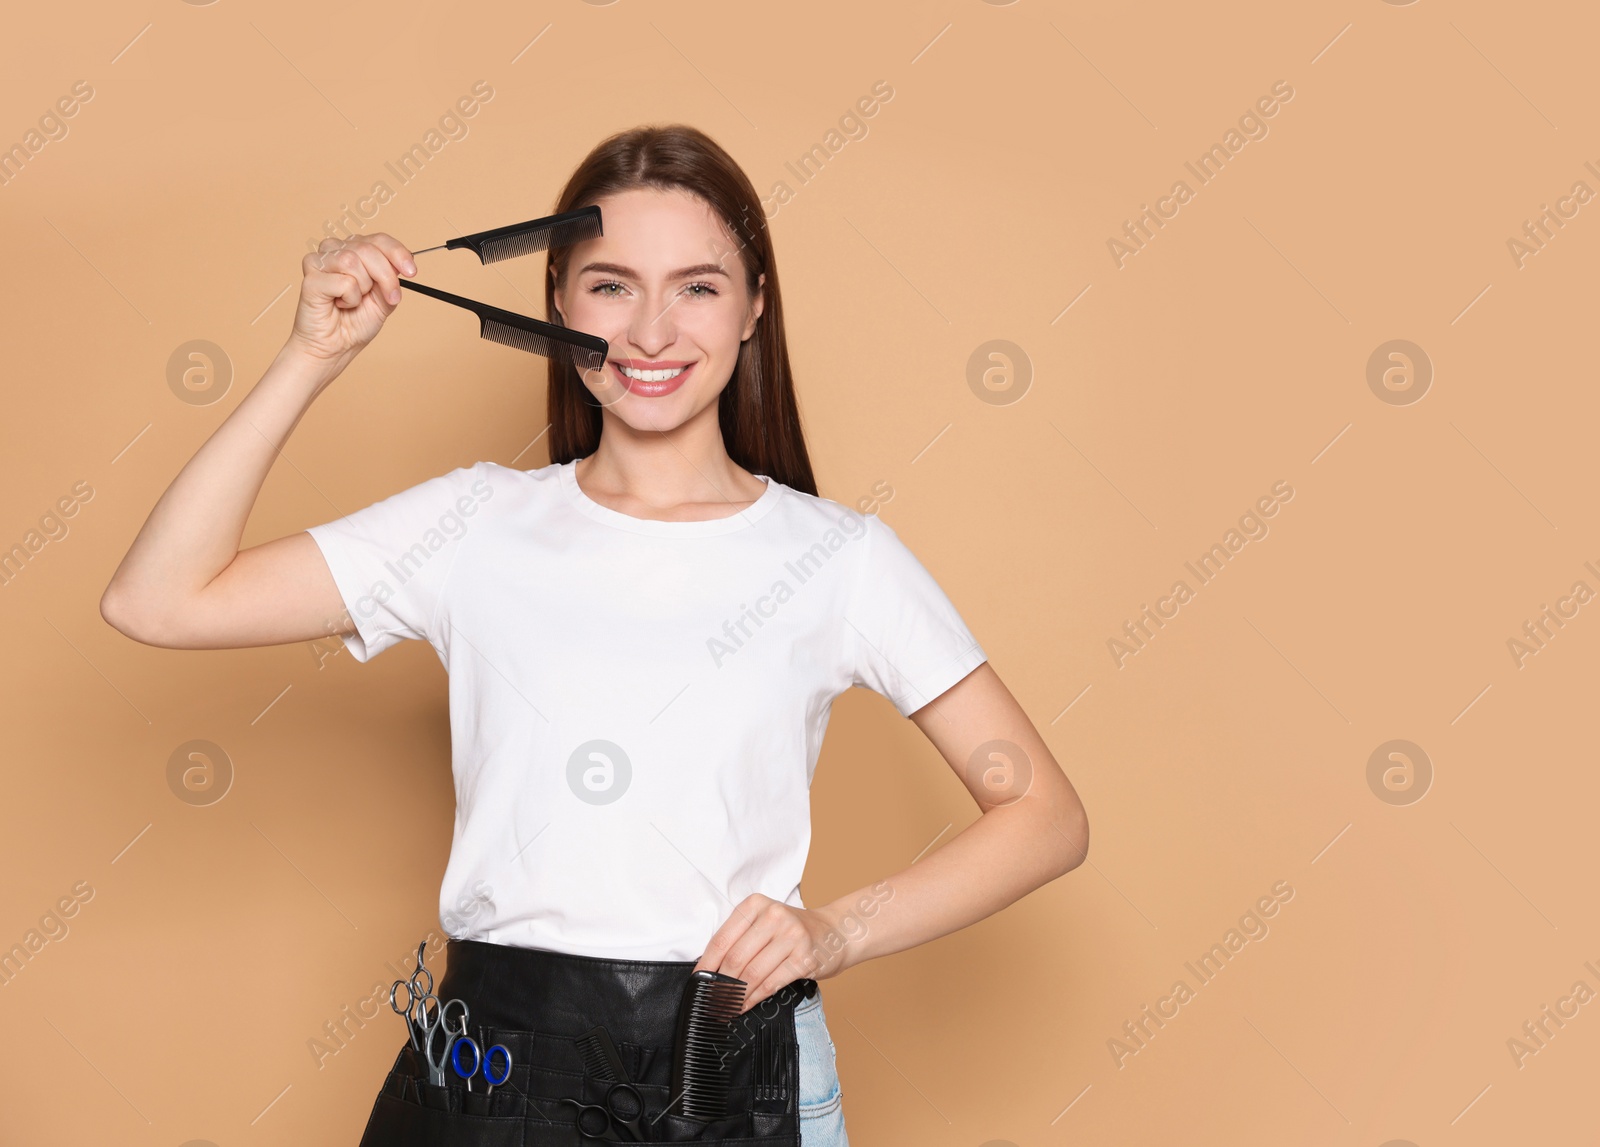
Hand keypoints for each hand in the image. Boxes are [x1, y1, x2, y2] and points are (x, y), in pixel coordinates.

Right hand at [286, 233, 416, 369]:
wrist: (335, 347)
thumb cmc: (354, 322)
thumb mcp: (385, 299)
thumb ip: (391, 278)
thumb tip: (401, 265)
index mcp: (354, 250)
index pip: (378, 240)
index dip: (397, 253)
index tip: (412, 272)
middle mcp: (335, 251)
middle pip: (368, 248)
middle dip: (386, 276)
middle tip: (390, 299)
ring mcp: (319, 262)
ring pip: (352, 261)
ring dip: (362, 288)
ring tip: (352, 301)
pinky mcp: (310, 278)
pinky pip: (343, 281)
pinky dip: (349, 298)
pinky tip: (339, 304)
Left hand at [693, 894, 850, 1012]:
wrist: (837, 931)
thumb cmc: (796, 930)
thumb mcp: (766, 921)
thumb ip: (741, 938)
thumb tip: (711, 969)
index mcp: (757, 904)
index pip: (722, 938)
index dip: (707, 964)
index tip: (698, 981)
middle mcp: (774, 916)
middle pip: (736, 958)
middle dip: (720, 984)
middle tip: (711, 1000)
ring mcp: (792, 936)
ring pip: (752, 973)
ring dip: (735, 995)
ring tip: (726, 1006)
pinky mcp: (804, 958)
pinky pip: (771, 983)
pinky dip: (754, 998)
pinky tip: (746, 1005)